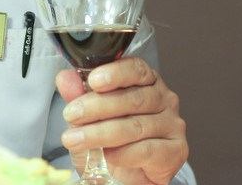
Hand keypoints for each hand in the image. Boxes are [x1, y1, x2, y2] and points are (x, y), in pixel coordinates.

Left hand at [56, 57, 187, 184]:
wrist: (126, 175)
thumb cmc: (110, 137)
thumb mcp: (88, 114)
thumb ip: (78, 93)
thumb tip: (65, 78)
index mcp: (145, 79)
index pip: (135, 68)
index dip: (114, 73)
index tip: (92, 81)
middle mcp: (164, 98)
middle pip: (131, 98)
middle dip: (97, 106)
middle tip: (71, 115)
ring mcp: (173, 124)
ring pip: (135, 126)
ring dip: (100, 133)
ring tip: (75, 139)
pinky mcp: (176, 151)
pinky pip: (147, 150)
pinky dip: (122, 153)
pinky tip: (106, 155)